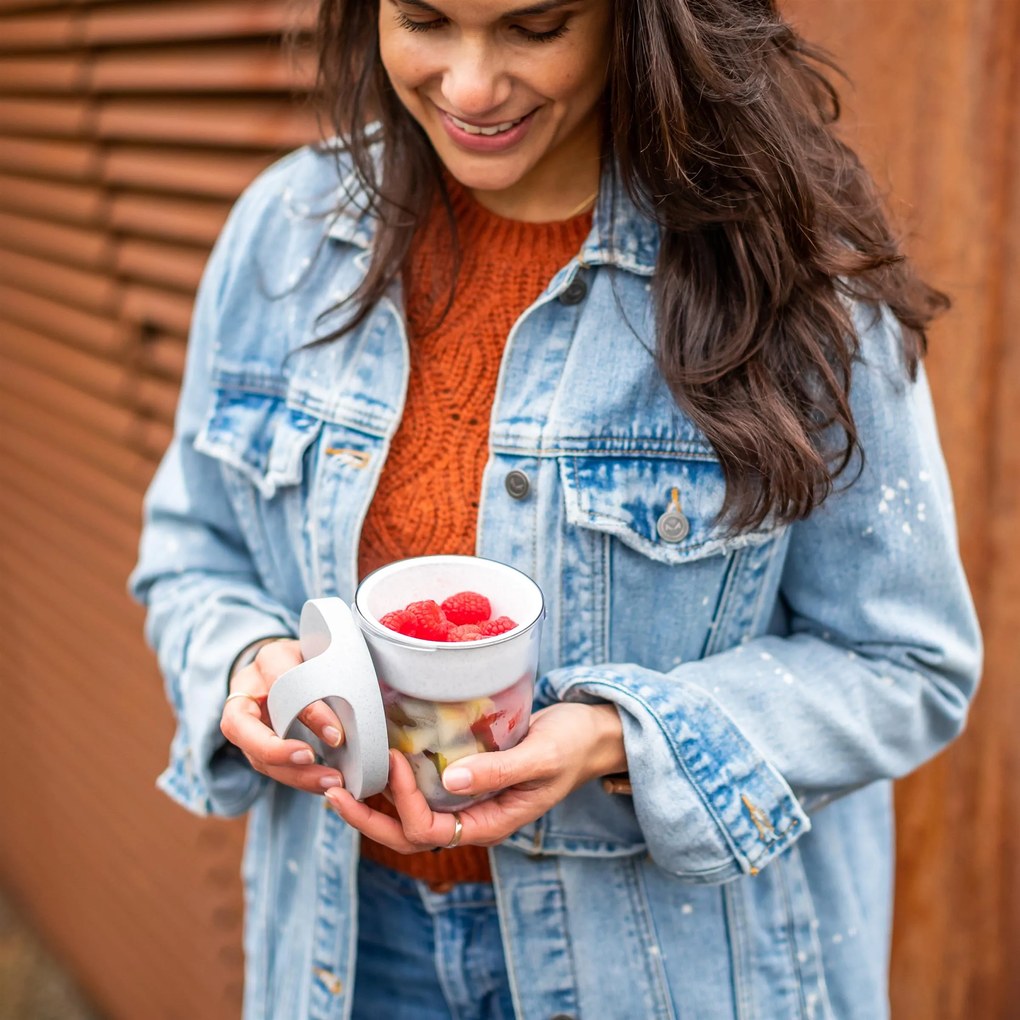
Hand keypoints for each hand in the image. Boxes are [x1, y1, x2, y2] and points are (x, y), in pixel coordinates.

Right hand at [219, 638, 345, 794]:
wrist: (290, 666)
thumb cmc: (313, 660)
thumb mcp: (324, 658)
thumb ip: (332, 678)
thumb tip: (352, 717)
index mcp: (268, 660)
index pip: (281, 684)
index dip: (307, 711)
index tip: (336, 735)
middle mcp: (246, 693)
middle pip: (247, 730)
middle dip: (280, 753)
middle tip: (318, 767)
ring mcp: (243, 725)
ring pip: (258, 757)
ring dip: (295, 775)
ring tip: (330, 783)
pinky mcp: (252, 747)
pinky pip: (270, 768)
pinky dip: (298, 779)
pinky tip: (322, 785)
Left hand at [324, 702, 625, 851]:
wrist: (592, 734)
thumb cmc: (571, 745)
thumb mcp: (540, 756)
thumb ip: (498, 771)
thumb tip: (450, 781)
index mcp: (491, 823)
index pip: (431, 829)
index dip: (405, 800)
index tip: (396, 758)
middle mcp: (473, 818)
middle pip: (408, 835)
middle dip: (367, 819)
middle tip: (333, 791)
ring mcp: (468, 801)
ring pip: (409, 817)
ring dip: (372, 804)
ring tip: (340, 780)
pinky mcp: (465, 778)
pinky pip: (422, 791)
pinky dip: (393, 782)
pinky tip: (375, 760)